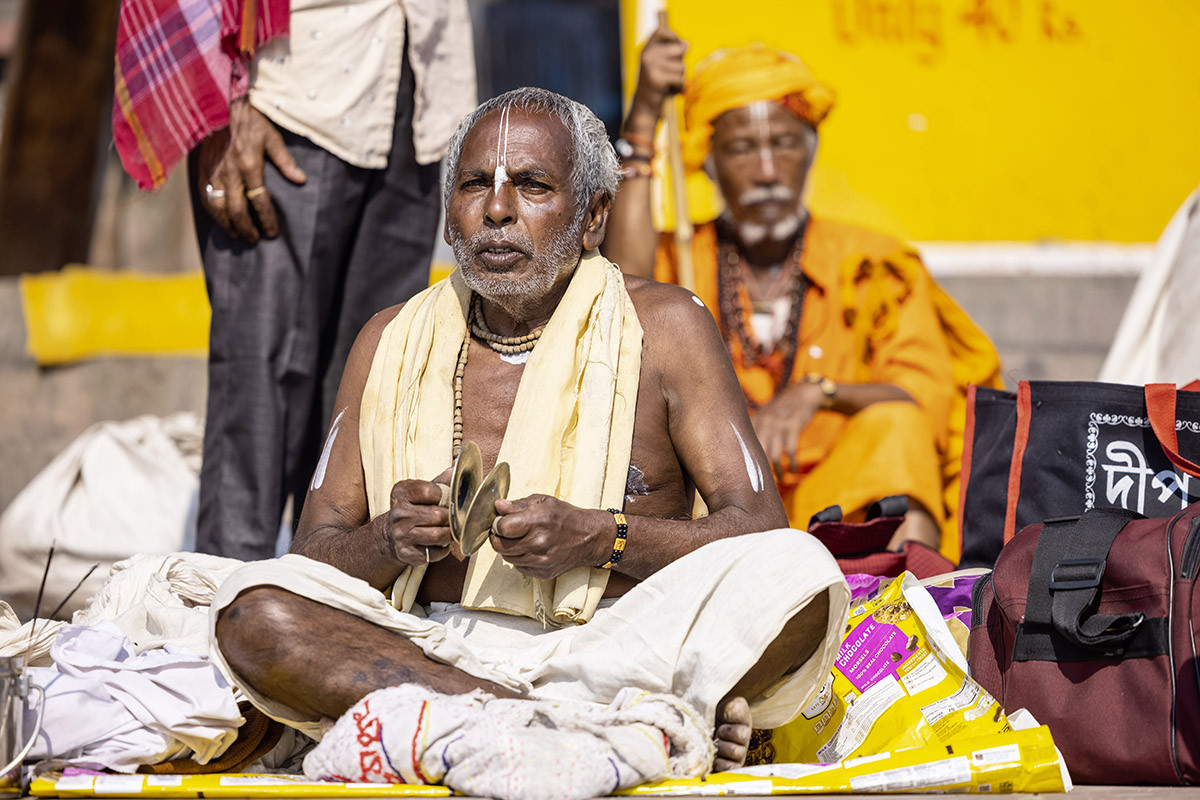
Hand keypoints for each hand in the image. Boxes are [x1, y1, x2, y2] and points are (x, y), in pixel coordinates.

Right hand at [196, 98, 306, 243]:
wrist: (220, 105)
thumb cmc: (250, 120)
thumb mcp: (272, 137)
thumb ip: (286, 161)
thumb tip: (301, 180)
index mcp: (249, 165)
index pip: (260, 200)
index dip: (267, 220)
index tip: (272, 233)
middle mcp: (230, 172)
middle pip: (236, 210)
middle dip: (246, 228)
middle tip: (254, 239)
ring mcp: (213, 172)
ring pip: (218, 207)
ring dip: (228, 224)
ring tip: (237, 234)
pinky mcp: (202, 169)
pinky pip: (205, 197)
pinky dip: (212, 212)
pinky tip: (219, 219)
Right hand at [382, 468, 452, 566]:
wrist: (390, 534)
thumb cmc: (413, 508)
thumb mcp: (422, 491)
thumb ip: (440, 482)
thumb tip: (457, 469)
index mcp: (401, 493)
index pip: (430, 491)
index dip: (444, 496)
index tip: (447, 499)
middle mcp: (398, 513)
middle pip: (437, 515)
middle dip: (451, 518)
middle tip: (456, 518)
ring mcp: (400, 534)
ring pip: (438, 535)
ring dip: (450, 534)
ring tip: (452, 531)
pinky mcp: (405, 553)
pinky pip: (434, 553)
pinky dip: (443, 549)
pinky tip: (441, 544)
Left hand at [490, 495, 609, 579]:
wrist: (588, 537)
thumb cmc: (565, 517)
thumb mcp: (543, 502)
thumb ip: (517, 505)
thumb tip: (498, 506)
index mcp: (538, 522)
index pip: (502, 528)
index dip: (498, 524)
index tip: (501, 521)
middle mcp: (538, 544)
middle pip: (500, 546)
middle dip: (499, 537)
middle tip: (507, 531)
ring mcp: (541, 561)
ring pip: (507, 558)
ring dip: (509, 549)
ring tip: (522, 538)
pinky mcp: (543, 573)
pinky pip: (519, 567)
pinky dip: (520, 558)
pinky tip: (531, 549)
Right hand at [626, 24, 687, 133]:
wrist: (644, 109)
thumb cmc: (657, 87)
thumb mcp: (662, 66)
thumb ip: (673, 52)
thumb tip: (686, 44)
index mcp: (646, 49)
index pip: (663, 30)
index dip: (674, 37)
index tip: (678, 47)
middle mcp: (647, 55)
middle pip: (680, 49)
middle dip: (681, 63)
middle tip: (669, 75)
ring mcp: (650, 66)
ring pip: (682, 66)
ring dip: (680, 78)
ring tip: (668, 85)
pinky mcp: (656, 79)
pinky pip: (680, 80)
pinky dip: (679, 88)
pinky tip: (668, 92)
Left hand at [751, 381, 824, 475]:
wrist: (802, 394)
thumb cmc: (780, 410)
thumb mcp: (764, 416)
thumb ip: (754, 432)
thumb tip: (743, 456)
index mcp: (754, 422)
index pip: (744, 447)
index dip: (744, 464)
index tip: (745, 480)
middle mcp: (763, 423)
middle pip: (757, 454)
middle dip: (759, 472)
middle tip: (761, 486)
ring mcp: (778, 425)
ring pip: (774, 455)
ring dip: (777, 471)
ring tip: (780, 481)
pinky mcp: (793, 426)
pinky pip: (791, 450)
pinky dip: (792, 463)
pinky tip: (793, 470)